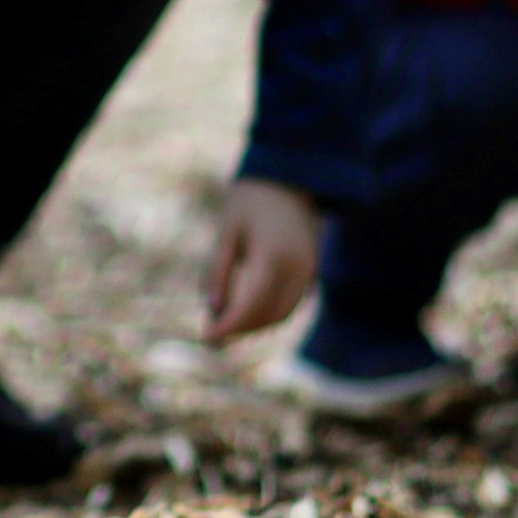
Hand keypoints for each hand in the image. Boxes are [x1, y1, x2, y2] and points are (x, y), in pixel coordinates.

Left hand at [205, 179, 319, 343]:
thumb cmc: (250, 200)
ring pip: (281, 315)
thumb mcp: (226, 230)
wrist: (290, 178)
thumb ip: (218, 270)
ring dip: (253, 326)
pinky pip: (289, 304)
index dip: (228, 326)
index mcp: (274, 257)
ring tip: (222, 325)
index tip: (206, 338)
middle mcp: (297, 269)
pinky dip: (267, 315)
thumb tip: (212, 309)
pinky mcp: (310, 272)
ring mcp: (308, 272)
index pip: (251, 305)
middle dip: (239, 330)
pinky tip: (243, 312)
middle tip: (209, 336)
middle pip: (267, 316)